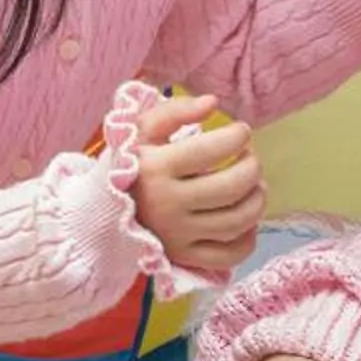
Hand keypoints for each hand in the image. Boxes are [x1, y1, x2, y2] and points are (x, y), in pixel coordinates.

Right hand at [128, 95, 262, 279]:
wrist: (102, 210)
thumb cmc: (131, 164)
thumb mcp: (142, 130)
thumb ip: (175, 110)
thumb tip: (212, 103)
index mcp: (155, 168)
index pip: (210, 150)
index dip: (237, 137)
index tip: (241, 132)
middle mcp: (166, 205)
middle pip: (230, 188)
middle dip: (252, 168)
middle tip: (250, 158)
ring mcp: (177, 235)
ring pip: (236, 221)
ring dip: (257, 199)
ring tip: (254, 185)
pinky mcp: (184, 257)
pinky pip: (229, 254)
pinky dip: (248, 238)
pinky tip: (245, 220)